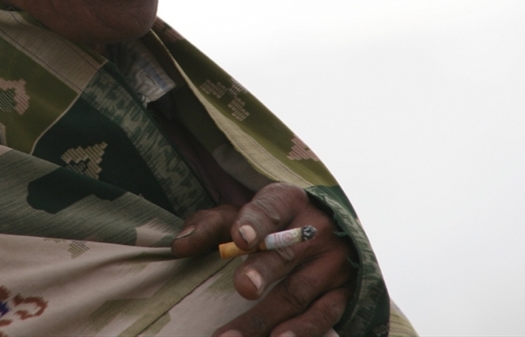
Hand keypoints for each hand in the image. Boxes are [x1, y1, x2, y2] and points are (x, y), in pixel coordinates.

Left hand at [171, 182, 354, 336]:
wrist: (330, 229)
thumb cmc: (271, 223)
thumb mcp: (240, 214)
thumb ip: (210, 226)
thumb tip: (180, 245)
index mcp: (287, 201)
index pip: (270, 209)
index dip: (256, 223)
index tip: (240, 238)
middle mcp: (314, 229)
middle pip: (286, 252)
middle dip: (264, 270)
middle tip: (244, 287)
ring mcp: (333, 262)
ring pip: (299, 291)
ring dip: (267, 317)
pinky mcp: (345, 290)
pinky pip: (325, 313)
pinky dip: (303, 330)